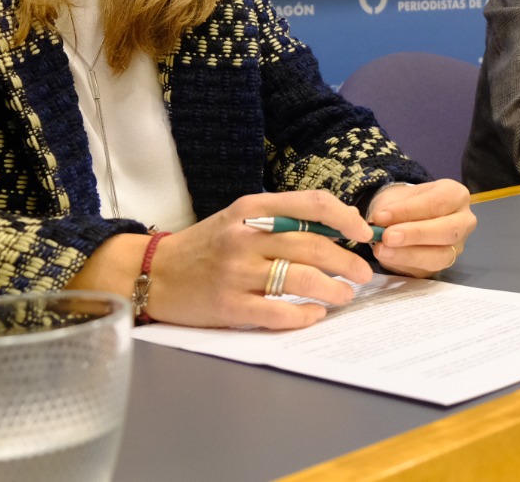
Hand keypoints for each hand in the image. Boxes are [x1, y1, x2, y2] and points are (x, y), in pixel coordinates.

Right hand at [71, 190, 377, 330]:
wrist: (154, 273)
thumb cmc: (207, 245)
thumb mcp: (241, 217)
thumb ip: (282, 219)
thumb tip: (337, 228)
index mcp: (252, 207)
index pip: (312, 204)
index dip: (346, 218)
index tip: (364, 234)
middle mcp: (246, 236)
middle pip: (314, 246)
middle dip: (348, 262)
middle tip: (363, 275)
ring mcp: (236, 272)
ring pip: (302, 279)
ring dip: (334, 290)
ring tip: (345, 296)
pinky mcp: (228, 306)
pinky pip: (278, 313)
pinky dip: (304, 315)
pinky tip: (314, 315)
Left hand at [367, 178, 476, 277]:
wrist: (403, 216)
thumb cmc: (404, 202)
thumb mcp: (397, 197)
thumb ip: (391, 209)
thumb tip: (380, 222)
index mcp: (456, 195)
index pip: (438, 203)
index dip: (409, 211)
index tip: (380, 216)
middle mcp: (463, 221)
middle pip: (448, 231)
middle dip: (415, 235)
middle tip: (387, 236)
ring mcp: (457, 247)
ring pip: (441, 256)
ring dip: (408, 254)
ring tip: (382, 249)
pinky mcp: (444, 266)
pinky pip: (427, 270)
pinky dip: (404, 264)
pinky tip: (386, 257)